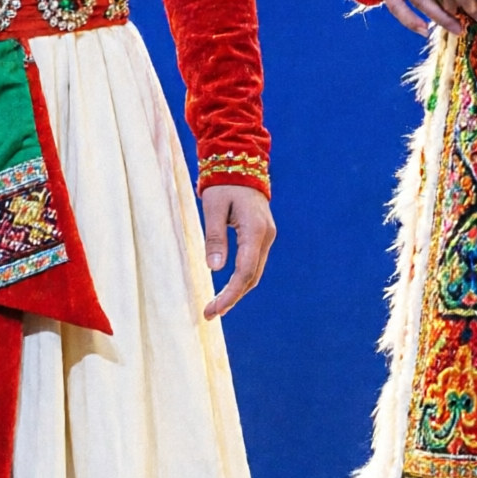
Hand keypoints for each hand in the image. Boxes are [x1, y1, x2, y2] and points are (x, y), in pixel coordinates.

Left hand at [201, 185, 275, 319]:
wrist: (241, 163)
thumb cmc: (224, 184)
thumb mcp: (213, 208)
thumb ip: (215, 237)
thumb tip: (215, 269)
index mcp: (255, 230)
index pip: (244, 272)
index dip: (230, 294)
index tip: (214, 310)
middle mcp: (266, 236)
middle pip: (252, 277)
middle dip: (232, 298)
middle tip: (209, 314)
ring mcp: (267, 237)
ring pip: (254, 273)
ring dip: (237, 291)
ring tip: (216, 306)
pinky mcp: (262, 236)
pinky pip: (253, 263)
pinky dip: (241, 278)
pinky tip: (227, 288)